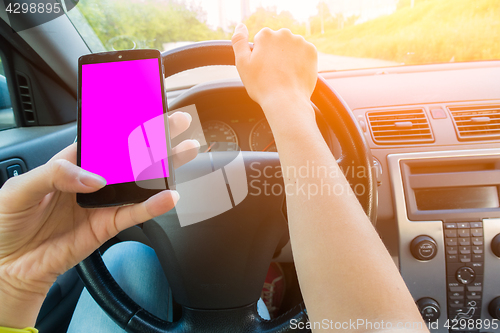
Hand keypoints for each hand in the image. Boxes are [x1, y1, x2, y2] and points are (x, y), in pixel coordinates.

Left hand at [0, 111, 197, 327]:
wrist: (7, 265)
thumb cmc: (7, 223)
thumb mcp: (20, 190)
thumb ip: (54, 175)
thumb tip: (93, 178)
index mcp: (69, 164)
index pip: (101, 139)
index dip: (122, 125)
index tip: (141, 111)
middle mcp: (91, 181)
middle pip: (128, 156)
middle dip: (153, 138)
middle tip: (174, 123)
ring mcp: (101, 203)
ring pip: (139, 183)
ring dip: (163, 168)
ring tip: (184, 152)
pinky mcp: (106, 226)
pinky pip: (134, 214)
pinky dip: (153, 206)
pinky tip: (168, 196)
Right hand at [231, 24, 317, 114]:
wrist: (286, 101)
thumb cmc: (261, 85)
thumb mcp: (242, 64)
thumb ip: (238, 41)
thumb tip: (240, 25)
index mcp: (266, 35)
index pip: (261, 42)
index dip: (260, 56)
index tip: (262, 69)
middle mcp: (284, 33)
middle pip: (277, 42)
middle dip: (275, 54)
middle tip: (273, 73)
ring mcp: (299, 42)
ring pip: (291, 47)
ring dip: (288, 57)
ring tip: (285, 75)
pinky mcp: (311, 51)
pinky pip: (304, 54)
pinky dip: (300, 62)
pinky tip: (294, 74)